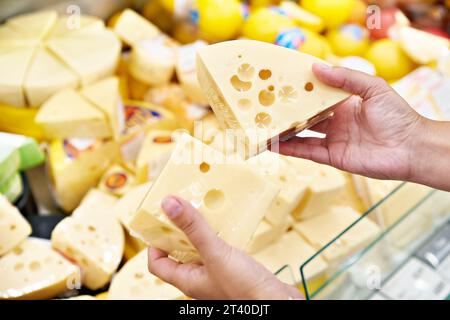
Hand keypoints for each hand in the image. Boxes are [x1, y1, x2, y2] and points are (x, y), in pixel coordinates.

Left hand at [147, 196, 302, 299]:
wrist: (275, 302)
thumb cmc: (244, 290)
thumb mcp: (215, 253)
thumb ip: (193, 228)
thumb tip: (169, 205)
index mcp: (187, 279)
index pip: (158, 263)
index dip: (155, 243)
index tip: (160, 221)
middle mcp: (199, 278)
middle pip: (179, 251)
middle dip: (179, 230)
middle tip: (183, 209)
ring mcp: (216, 273)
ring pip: (200, 248)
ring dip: (200, 231)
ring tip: (203, 212)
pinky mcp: (232, 269)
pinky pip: (218, 248)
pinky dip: (217, 235)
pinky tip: (225, 225)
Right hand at [277, 63, 424, 180]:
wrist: (410, 148)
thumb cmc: (397, 116)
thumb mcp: (373, 88)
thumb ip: (346, 78)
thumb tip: (317, 68)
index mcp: (345, 103)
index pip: (317, 95)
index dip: (301, 90)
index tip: (282, 82)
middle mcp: (336, 121)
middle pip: (306, 115)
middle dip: (288, 111)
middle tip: (267, 104)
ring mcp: (333, 140)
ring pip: (302, 134)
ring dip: (284, 131)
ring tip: (264, 125)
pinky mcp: (332, 157)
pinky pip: (307, 152)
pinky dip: (290, 148)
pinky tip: (274, 143)